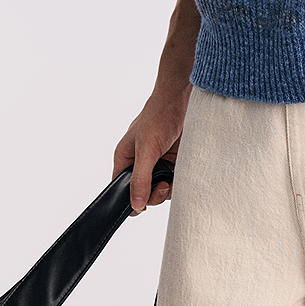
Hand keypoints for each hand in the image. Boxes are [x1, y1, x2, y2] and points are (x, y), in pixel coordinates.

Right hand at [112, 77, 191, 214]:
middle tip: (162, 187)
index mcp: (125, 158)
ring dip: (166, 190)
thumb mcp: (147, 149)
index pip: (121, 188)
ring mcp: (158, 163)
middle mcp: (140, 163)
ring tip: (170, 181)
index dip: (130, 200)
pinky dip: (177, 183)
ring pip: (159, 190)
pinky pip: (174, 182)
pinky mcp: (174, 162)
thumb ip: (141, 178)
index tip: (142, 205)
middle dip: (152, 195)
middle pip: (142, 193)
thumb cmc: (159, 116)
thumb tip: (135, 205)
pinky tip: (180, 176)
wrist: (184, 100)